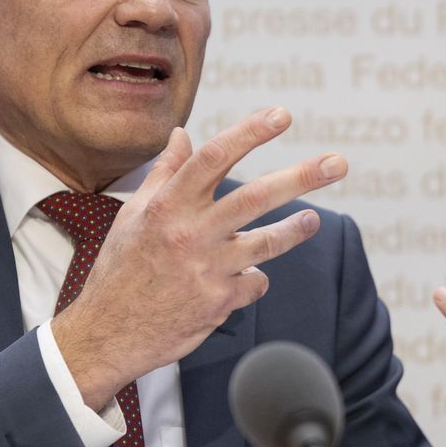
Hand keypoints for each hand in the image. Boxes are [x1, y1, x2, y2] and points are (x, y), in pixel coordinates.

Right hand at [51, 106, 347, 409]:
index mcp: (167, 206)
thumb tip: (182, 135)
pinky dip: (254, 278)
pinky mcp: (218, 303)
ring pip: (267, 243)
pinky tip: (246, 278)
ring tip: (313, 220)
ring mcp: (207, 270)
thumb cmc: (120, 267)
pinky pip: (254, 283)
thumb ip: (164, 173)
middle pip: (256, 197)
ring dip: (295, 230)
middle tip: (338, 163)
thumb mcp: (133, 214)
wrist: (108, 332)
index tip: (282, 114)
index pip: (215, 157)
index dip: (251, 132)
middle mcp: (189, 233)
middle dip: (302, 177)